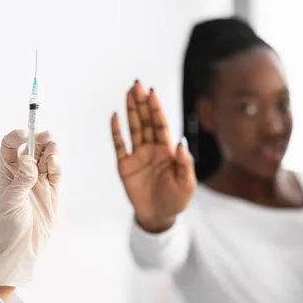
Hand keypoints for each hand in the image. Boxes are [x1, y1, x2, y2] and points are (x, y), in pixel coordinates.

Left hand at [0, 129, 60, 287]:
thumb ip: (21, 180)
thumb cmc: (9, 225)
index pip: (10, 147)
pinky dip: (57, 166)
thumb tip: (29, 160)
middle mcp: (24, 173)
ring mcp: (40, 181)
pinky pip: (56, 173)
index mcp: (8, 172)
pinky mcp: (53, 191)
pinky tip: (55, 164)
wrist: (22, 246)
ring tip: (53, 149)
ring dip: (51, 150)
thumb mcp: (11, 201)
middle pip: (32, 148)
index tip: (25, 134)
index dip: (17, 137)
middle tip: (47, 136)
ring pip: (47, 158)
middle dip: (39, 139)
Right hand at [111, 81, 195, 230]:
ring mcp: (137, 156)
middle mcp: (152, 149)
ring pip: (133, 128)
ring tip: (128, 93)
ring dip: (131, 111)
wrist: (159, 217)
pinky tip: (115, 117)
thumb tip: (181, 143)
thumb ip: (185, 164)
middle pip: (146, 121)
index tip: (152, 93)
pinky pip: (119, 146)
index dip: (156, 109)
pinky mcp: (125, 166)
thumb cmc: (176, 200)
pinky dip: (116, 132)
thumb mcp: (186, 184)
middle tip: (137, 85)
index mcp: (167, 151)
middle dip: (142, 103)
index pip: (161, 125)